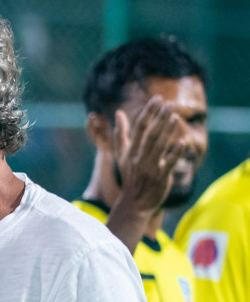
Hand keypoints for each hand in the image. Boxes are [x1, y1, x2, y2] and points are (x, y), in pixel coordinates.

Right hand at [111, 96, 186, 215]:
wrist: (135, 203)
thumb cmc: (131, 175)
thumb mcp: (122, 155)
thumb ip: (120, 133)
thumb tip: (118, 113)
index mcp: (130, 151)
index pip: (139, 128)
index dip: (148, 112)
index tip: (156, 99)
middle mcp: (139, 157)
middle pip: (150, 134)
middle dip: (159, 118)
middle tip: (169, 104)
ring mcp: (150, 167)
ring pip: (158, 146)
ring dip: (167, 131)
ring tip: (174, 117)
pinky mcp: (161, 177)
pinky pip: (169, 163)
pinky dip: (175, 153)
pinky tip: (183, 141)